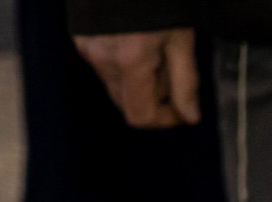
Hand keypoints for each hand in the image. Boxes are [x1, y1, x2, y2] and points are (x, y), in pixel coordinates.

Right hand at [74, 29, 200, 128]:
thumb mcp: (181, 41)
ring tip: (155, 51)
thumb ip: (185, 83)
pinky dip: (124, 66)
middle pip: (126, 104)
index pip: (140, 116)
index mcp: (130, 63)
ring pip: (116, 86)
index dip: (164, 120)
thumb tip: (190, 117)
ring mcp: (87, 49)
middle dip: (154, 99)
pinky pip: (104, 66)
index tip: (182, 108)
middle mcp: (102, 60)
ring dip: (139, 82)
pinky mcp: (81, 39)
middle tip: (172, 73)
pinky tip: (137, 42)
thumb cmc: (159, 1)